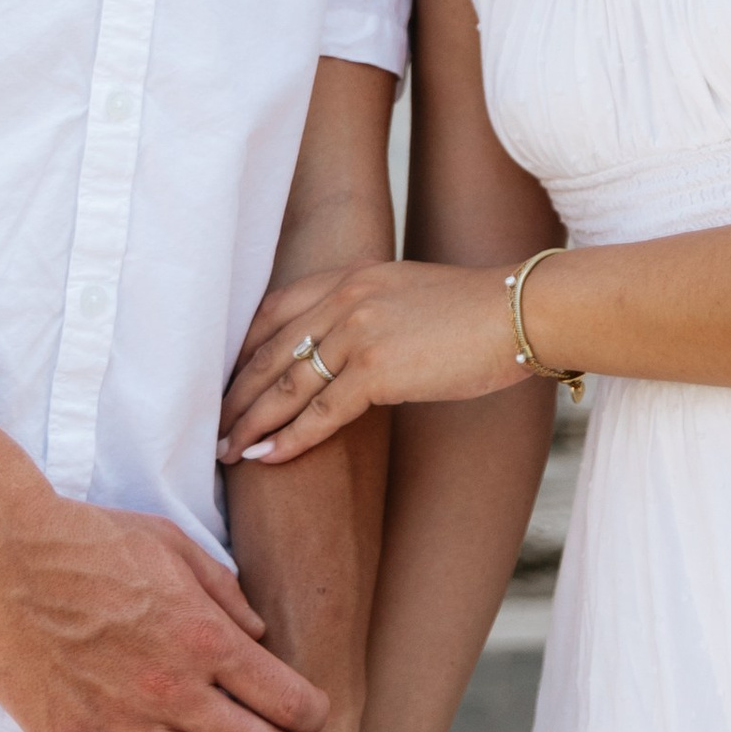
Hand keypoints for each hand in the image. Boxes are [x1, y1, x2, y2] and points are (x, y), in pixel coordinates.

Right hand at [0, 485, 338, 731]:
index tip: (322, 724)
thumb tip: (257, 634)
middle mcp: (173, 687)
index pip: (282, 694)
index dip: (312, 715)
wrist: (6, 549)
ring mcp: (121, 722)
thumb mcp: (173, 544)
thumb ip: (223, 591)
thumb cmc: (89, 537)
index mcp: (203, 634)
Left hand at [220, 257, 534, 471]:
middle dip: (236, 392)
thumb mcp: (407, 294)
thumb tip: (344, 354)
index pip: (276, 310)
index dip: (243, 349)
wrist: (519, 312)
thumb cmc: (474, 312)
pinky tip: (265, 458)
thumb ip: (368, 311)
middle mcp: (346, 295)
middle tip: (211, 425)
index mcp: (351, 273)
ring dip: (250, 421)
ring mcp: (359, 330)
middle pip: (271, 349)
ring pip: (287, 384)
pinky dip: (288, 438)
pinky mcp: (378, 368)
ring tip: (225, 450)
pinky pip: (320, 412)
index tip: (225, 381)